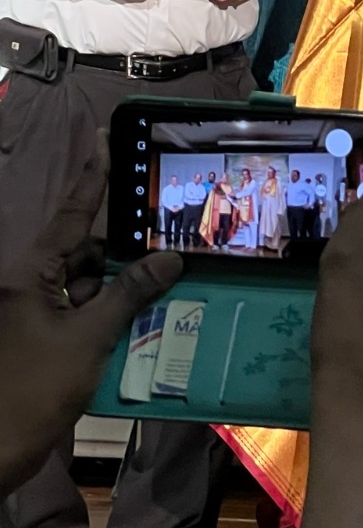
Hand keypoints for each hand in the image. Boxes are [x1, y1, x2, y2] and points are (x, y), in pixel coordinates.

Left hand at [0, 143, 183, 495]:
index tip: (101, 139)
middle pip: (83, 253)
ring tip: (169, 284)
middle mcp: (27, 288)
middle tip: (171, 240)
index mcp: (28, 276)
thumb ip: (129, 294)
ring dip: (122, 288)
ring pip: (85, 285)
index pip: (69, 216)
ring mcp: (31, 316)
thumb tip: (169, 258)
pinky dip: (110, 315)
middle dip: (125, 251)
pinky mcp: (40, 343)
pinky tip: (146, 320)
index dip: (91, 179)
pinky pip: (81, 314)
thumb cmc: (32, 388)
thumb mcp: (88, 339)